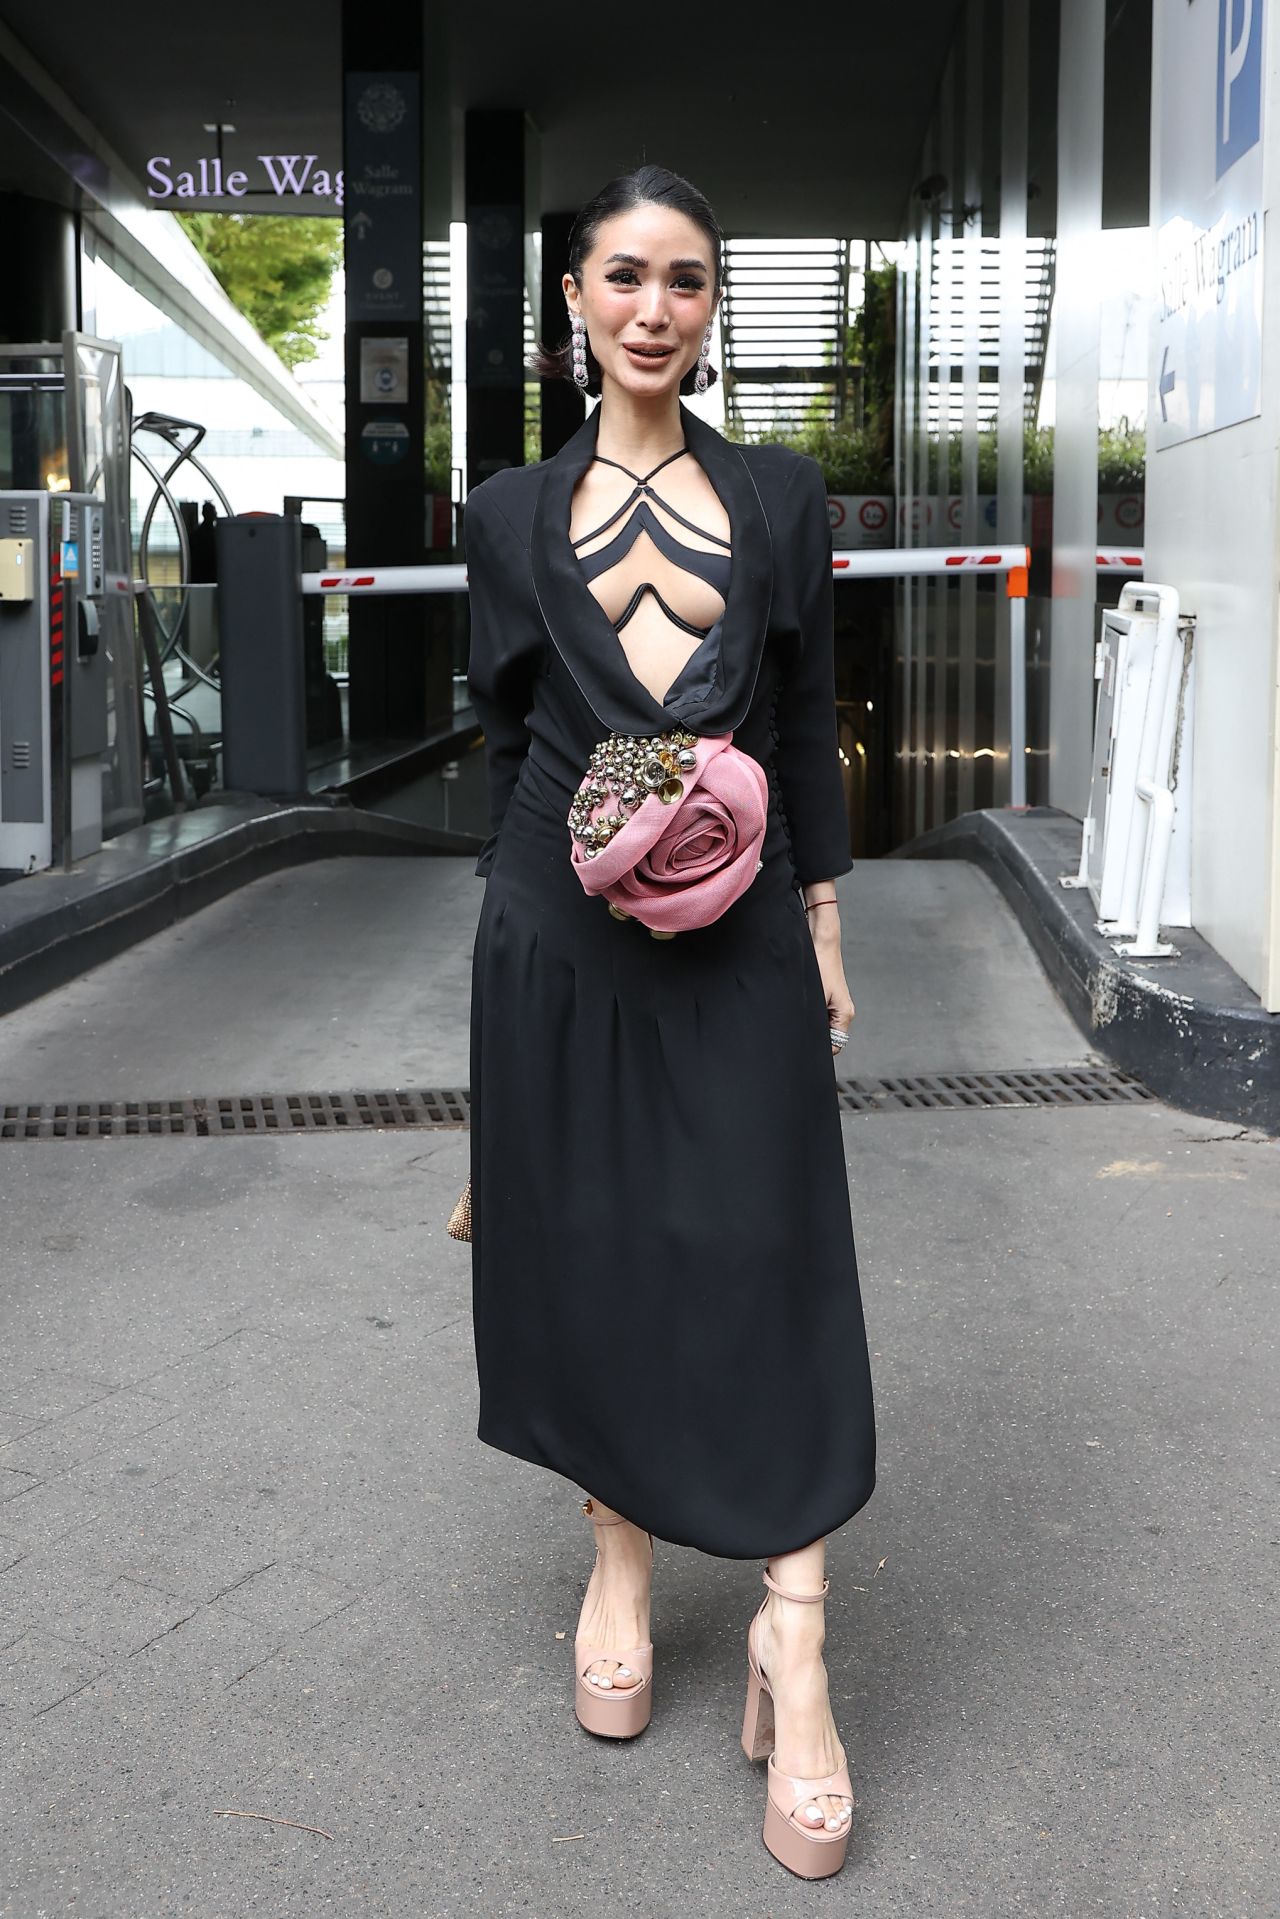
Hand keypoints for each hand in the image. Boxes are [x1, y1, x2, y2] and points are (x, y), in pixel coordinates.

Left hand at [803, 894, 854, 1054]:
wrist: (819, 940)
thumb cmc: (819, 964)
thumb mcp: (815, 996)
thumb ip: (814, 1021)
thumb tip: (806, 1040)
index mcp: (844, 1015)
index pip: (833, 1047)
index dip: (818, 1051)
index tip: (802, 1048)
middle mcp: (841, 1012)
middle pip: (827, 1038)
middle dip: (812, 1039)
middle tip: (794, 1035)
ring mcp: (833, 1005)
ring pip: (820, 1027)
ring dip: (808, 1025)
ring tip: (796, 1019)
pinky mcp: (824, 998)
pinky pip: (816, 1015)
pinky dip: (806, 1015)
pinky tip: (797, 1009)